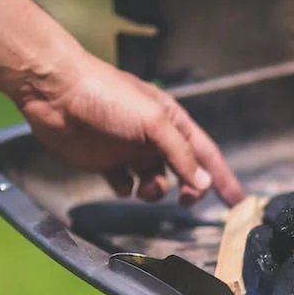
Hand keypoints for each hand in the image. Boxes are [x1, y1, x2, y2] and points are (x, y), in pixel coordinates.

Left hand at [14, 52, 244, 205]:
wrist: (56, 93)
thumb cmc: (108, 96)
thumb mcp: (154, 123)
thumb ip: (181, 155)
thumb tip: (203, 182)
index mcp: (172, 122)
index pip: (206, 154)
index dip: (223, 177)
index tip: (237, 201)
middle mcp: (154, 138)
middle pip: (183, 171)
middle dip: (190, 189)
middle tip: (188, 201)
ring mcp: (129, 150)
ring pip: (155, 182)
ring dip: (155, 190)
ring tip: (145, 187)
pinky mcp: (105, 162)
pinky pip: (125, 185)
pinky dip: (126, 189)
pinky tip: (119, 181)